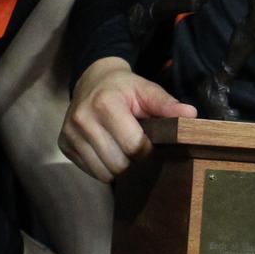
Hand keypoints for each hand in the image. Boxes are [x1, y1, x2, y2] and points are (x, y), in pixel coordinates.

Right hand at [59, 58, 194, 181]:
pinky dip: (103, 168)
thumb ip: (167, 104)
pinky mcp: (63, 145)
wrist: (91, 81)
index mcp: (105, 104)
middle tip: (139, 150)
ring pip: (103, 172)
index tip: (154, 147)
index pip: (133, 145)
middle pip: (118, 163)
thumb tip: (191, 116)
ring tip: (124, 151)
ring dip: (119, 168)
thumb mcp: (146, 90)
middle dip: (134, 162)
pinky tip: (109, 152)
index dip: (148, 152)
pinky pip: (90, 171)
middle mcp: (83, 119)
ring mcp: (70, 134)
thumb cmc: (124, 88)